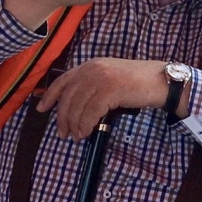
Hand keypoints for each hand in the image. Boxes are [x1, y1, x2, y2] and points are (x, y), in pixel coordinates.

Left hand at [36, 57, 166, 139]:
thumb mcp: (111, 77)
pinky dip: (85, 126)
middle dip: (62, 117)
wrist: (160, 81)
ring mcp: (100, 79)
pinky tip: (87, 133)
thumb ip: (93, 84)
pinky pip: (89, 113)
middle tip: (63, 133)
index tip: (41, 108)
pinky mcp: (109, 91)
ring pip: (77, 107)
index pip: (63, 80)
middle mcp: (92, 69)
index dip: (49, 95)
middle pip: (67, 97)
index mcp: (90, 65)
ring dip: (74, 125)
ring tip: (77, 136)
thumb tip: (76, 106)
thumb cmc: (138, 82)